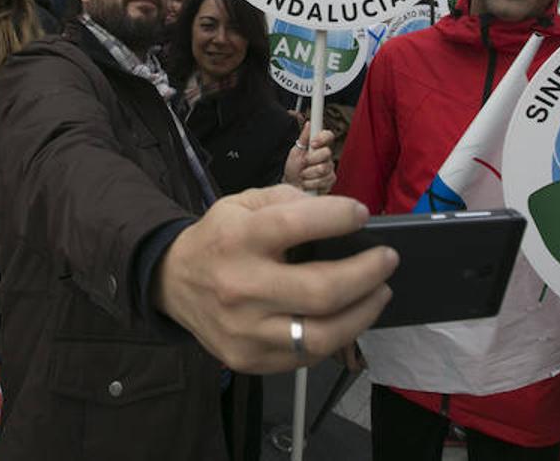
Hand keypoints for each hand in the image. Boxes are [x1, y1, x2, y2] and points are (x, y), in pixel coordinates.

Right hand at [152, 185, 396, 373]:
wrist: (171, 282)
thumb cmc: (218, 238)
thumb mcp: (241, 203)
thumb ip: (288, 200)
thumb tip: (340, 215)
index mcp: (236, 239)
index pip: (296, 225)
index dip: (338, 217)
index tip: (362, 214)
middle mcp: (239, 287)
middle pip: (320, 290)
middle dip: (367, 274)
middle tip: (387, 260)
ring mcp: (244, 331)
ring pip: (321, 335)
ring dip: (363, 313)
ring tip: (379, 293)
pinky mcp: (249, 359)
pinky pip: (307, 356)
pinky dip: (336, 336)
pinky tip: (347, 317)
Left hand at [284, 128, 335, 193]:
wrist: (291, 185)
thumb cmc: (293, 168)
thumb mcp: (295, 152)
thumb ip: (303, 139)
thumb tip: (309, 123)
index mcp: (319, 147)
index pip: (328, 136)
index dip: (322, 138)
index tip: (313, 143)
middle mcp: (327, 157)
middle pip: (326, 153)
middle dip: (310, 160)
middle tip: (303, 163)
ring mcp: (330, 169)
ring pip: (323, 168)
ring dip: (308, 173)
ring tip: (303, 175)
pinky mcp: (330, 181)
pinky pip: (323, 180)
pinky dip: (310, 183)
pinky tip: (307, 183)